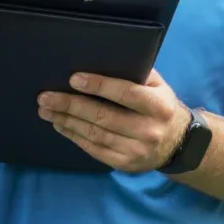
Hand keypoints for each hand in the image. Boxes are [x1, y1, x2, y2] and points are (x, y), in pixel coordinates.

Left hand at [38, 69, 192, 172]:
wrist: (178, 143)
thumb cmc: (160, 106)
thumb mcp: (158, 86)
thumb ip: (137, 73)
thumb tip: (102, 60)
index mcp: (159, 106)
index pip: (126, 94)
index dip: (99, 86)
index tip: (73, 79)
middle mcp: (149, 130)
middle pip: (104, 116)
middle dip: (71, 105)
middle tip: (45, 97)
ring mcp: (136, 150)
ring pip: (95, 134)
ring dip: (67, 121)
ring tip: (46, 110)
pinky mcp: (125, 164)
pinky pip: (94, 149)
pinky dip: (74, 136)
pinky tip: (60, 124)